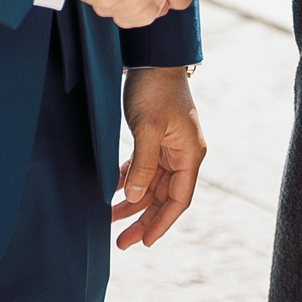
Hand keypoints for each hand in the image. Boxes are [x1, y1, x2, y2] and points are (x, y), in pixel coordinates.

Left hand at [115, 67, 205, 247]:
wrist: (153, 58)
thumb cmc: (155, 90)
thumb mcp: (148, 128)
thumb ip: (143, 165)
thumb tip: (136, 198)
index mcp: (190, 154)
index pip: (179, 200)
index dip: (162, 223)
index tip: (144, 243)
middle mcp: (183, 155)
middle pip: (165, 198)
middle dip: (144, 221)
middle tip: (122, 243)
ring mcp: (170, 148)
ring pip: (153, 186)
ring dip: (134, 203)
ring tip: (111, 220)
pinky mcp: (157, 139)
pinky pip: (145, 170)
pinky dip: (131, 182)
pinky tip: (115, 192)